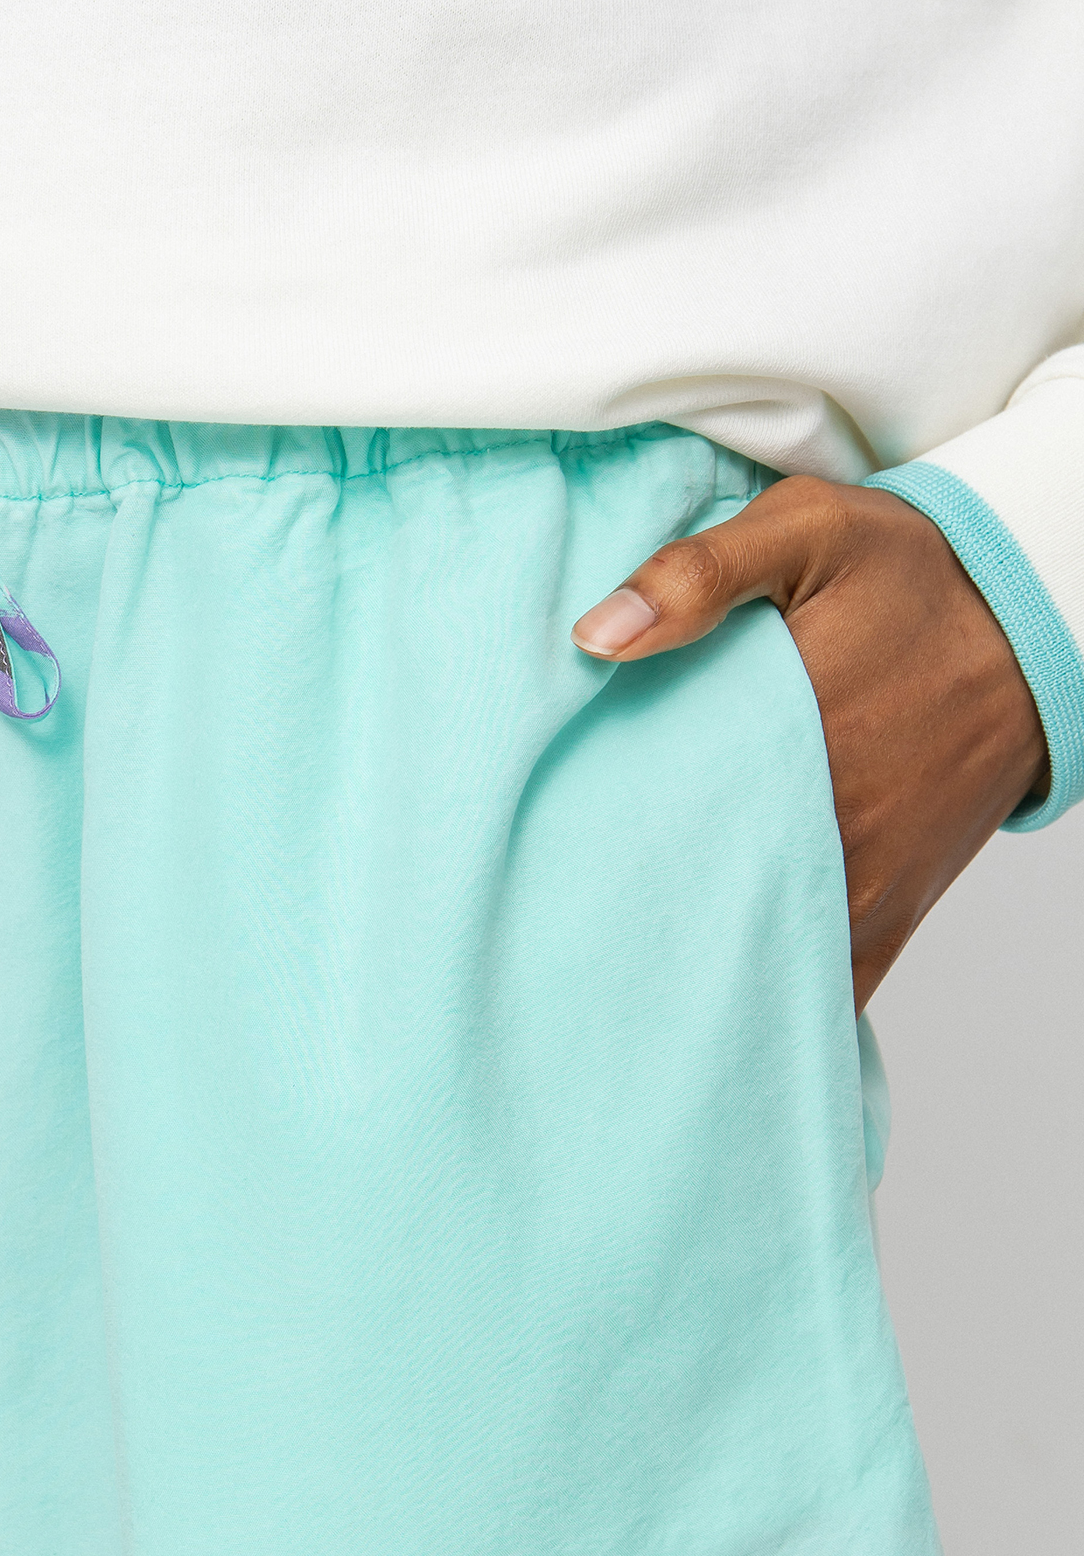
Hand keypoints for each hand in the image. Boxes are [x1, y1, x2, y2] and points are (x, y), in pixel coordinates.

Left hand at [572, 475, 1049, 1011]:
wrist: (1030, 624)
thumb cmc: (910, 575)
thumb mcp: (809, 532)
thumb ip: (698, 573)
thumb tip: (595, 636)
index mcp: (791, 737)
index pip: (660, 817)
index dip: (585, 851)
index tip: (524, 870)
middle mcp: (830, 829)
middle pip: (694, 904)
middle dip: (618, 927)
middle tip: (541, 939)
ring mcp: (863, 884)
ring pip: (753, 962)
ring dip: (682, 975)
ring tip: (601, 986)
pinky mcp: (890, 915)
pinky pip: (823, 993)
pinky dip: (763, 1012)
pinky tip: (696, 1023)